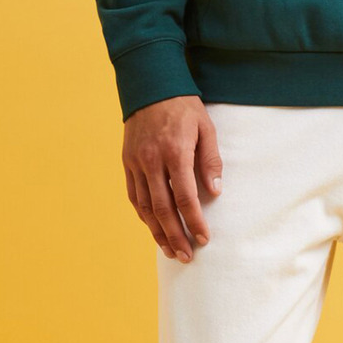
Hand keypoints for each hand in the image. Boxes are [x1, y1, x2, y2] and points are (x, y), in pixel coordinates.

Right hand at [122, 96, 222, 261]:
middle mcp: (152, 160)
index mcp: (175, 152)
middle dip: (175, 236)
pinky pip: (134, 196)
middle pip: (163, 209)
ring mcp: (136, 163)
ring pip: (145, 207)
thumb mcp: (206, 128)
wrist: (150, 86)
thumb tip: (215, 192)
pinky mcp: (127, 163)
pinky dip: (144, 215)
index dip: (194, 221)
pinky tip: (154, 228)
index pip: (185, 197)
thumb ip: (210, 161)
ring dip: (158, 232)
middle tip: (187, 256)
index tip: (204, 239)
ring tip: (170, 250)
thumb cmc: (184, 108)